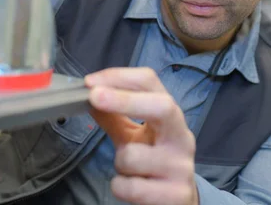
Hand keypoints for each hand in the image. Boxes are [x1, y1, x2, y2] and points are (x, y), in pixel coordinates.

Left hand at [85, 67, 198, 204]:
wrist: (176, 200)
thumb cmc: (151, 160)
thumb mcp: (132, 134)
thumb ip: (112, 115)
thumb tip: (88, 93)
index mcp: (169, 116)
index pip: (150, 83)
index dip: (119, 77)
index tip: (90, 82)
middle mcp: (181, 137)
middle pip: (161, 106)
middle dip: (125, 99)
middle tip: (94, 96)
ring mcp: (182, 166)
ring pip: (133, 155)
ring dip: (119, 162)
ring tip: (128, 169)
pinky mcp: (177, 195)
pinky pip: (131, 187)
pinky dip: (121, 187)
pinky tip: (131, 187)